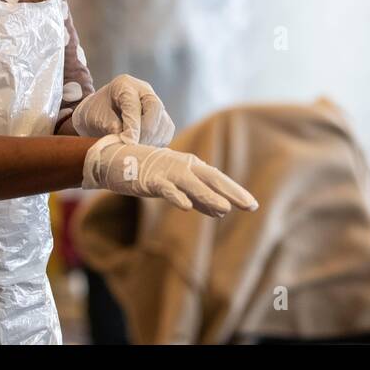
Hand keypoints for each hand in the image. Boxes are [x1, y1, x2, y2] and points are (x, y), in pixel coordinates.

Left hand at [70, 75, 173, 145]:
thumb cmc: (95, 113)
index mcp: (124, 85)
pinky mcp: (161, 118)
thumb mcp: (96, 117)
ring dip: (151, 139)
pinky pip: (165, 132)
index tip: (128, 142)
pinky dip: (155, 142)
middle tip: (132, 147)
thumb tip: (128, 140)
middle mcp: (143, 91)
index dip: (133, 126)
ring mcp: (155, 103)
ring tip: (135, 150)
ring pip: (163, 122)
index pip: (133, 105)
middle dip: (145, 131)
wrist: (98, 112)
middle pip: (155, 109)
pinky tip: (142, 149)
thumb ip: (111, 126)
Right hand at [82, 135, 257, 216]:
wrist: (116, 158)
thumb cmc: (149, 171)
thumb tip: (222, 210)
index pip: (218, 179)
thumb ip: (199, 197)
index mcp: (191, 166)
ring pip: (192, 184)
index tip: (252, 205)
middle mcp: (183, 166)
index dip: (235, 191)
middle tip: (250, 206)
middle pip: (212, 178)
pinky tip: (186, 207)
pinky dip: (176, 196)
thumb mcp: (178, 184)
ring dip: (209, 196)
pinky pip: (165, 188)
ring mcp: (167, 172)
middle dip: (231, 192)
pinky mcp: (150, 179)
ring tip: (225, 209)